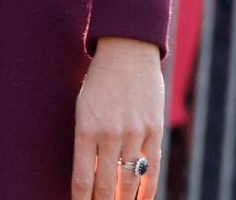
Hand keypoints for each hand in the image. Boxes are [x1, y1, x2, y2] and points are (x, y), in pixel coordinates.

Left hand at [72, 37, 162, 198]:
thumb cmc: (99, 80)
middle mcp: (110, 134)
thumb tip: (91, 174)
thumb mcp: (84, 106)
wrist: (127, 51)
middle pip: (106, 184)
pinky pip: (151, 171)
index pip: (83, 176)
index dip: (81, 198)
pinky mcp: (155, 132)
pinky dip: (147, 191)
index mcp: (85, 126)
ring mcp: (134, 134)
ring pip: (129, 182)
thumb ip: (87, 139)